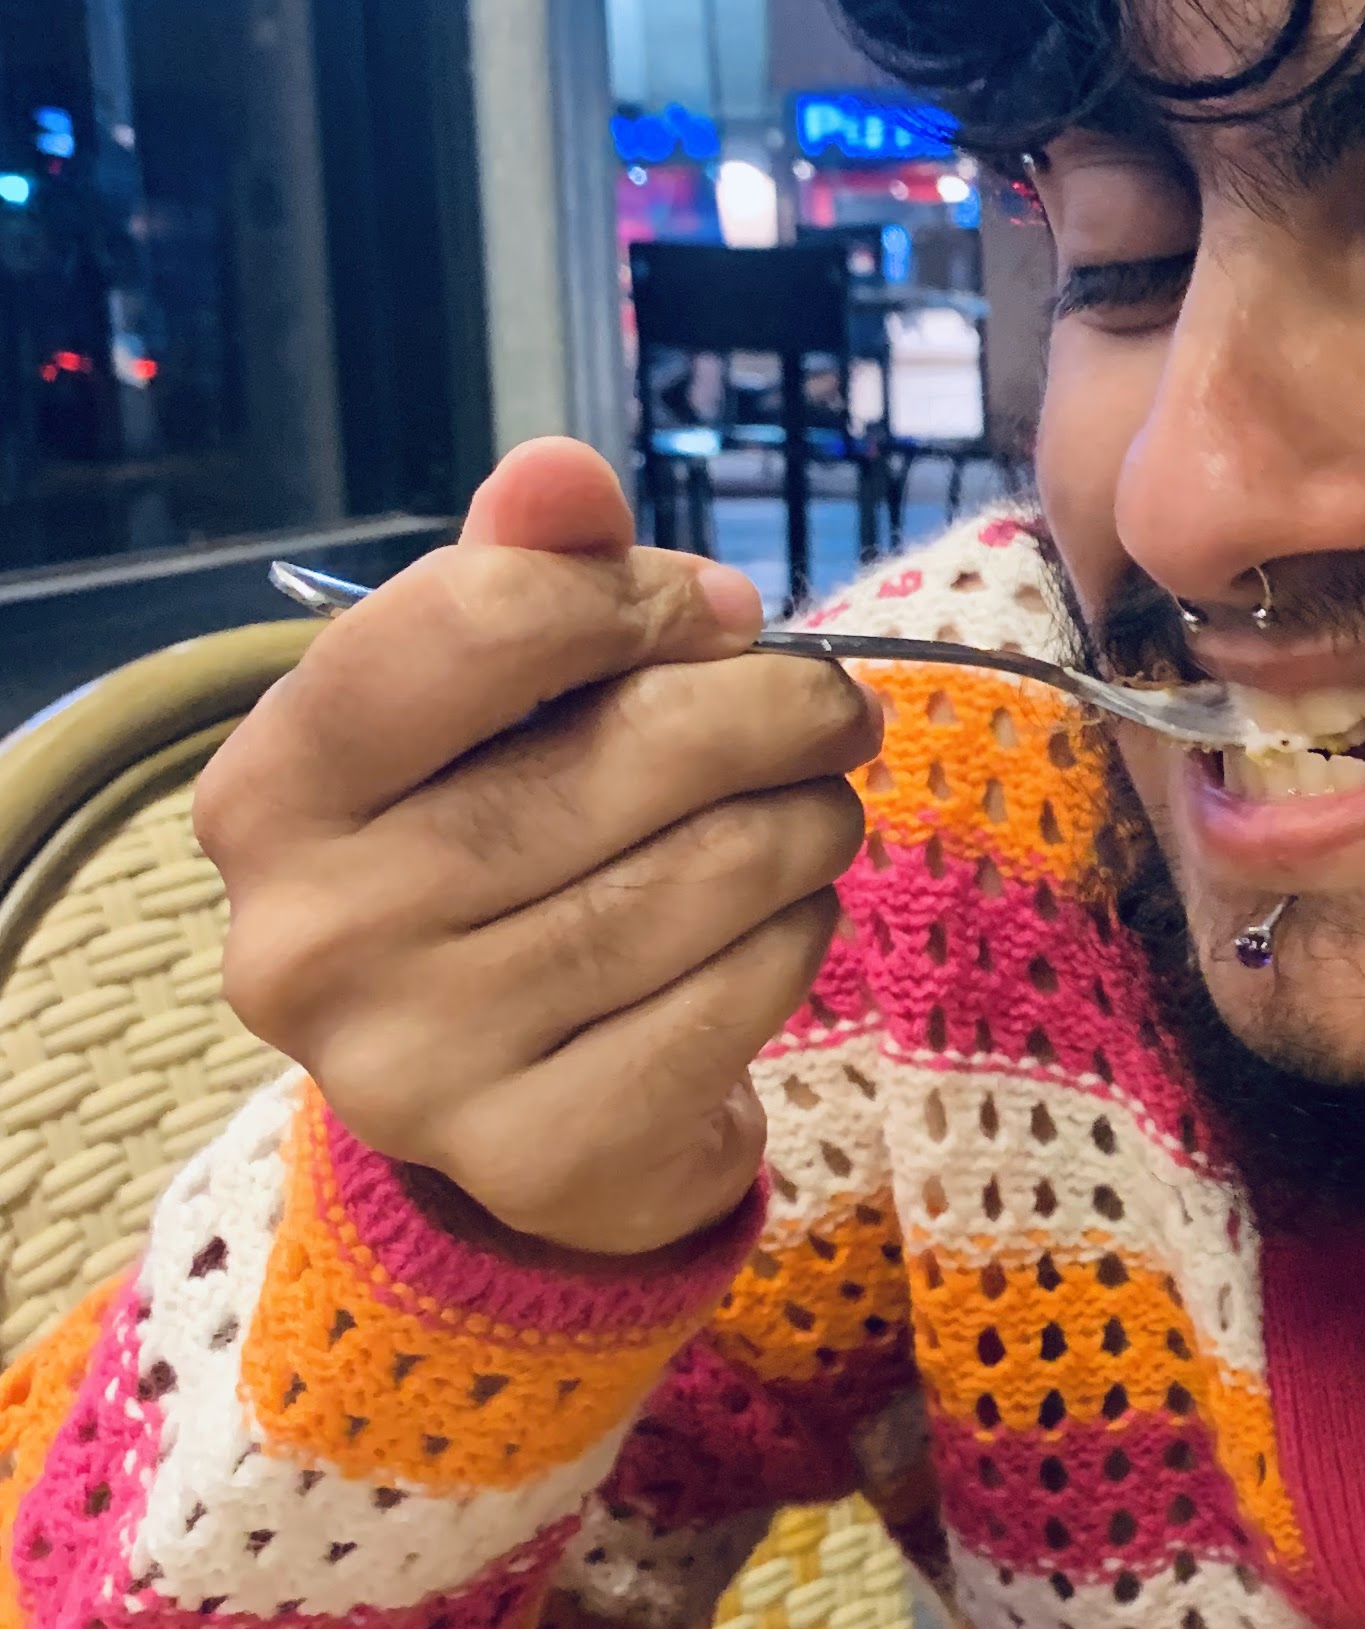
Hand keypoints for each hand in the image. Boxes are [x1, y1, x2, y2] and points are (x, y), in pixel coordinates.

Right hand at [202, 438, 880, 1257]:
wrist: (517, 1096)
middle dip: (770, 711)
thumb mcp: (486, 707)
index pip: (471, 622)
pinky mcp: (537, 1158)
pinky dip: (796, 935)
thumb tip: (562, 470)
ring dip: (804, 823)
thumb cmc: (499, 851)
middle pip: (624, 753)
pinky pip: (739, 994)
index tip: (717, 609)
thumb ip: (521, 574)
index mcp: (269, 793)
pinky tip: (780, 919)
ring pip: (703, 877)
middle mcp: (312, 937)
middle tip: (831, 710)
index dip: (632, 593)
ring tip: (814, 810)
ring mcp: (416, 1065)